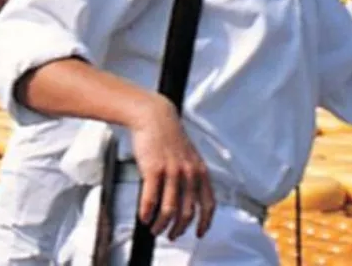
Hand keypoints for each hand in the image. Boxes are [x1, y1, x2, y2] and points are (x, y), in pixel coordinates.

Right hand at [127, 92, 214, 240]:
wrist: (153, 116)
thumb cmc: (169, 136)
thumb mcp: (189, 156)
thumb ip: (193, 176)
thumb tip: (189, 199)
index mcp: (200, 171)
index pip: (208, 204)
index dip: (205, 223)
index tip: (199, 233)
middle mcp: (188, 173)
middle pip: (187, 213)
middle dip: (178, 229)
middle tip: (170, 235)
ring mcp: (171, 172)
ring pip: (169, 210)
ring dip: (161, 225)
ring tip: (155, 229)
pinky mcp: (153, 169)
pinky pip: (151, 199)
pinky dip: (147, 213)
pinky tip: (143, 217)